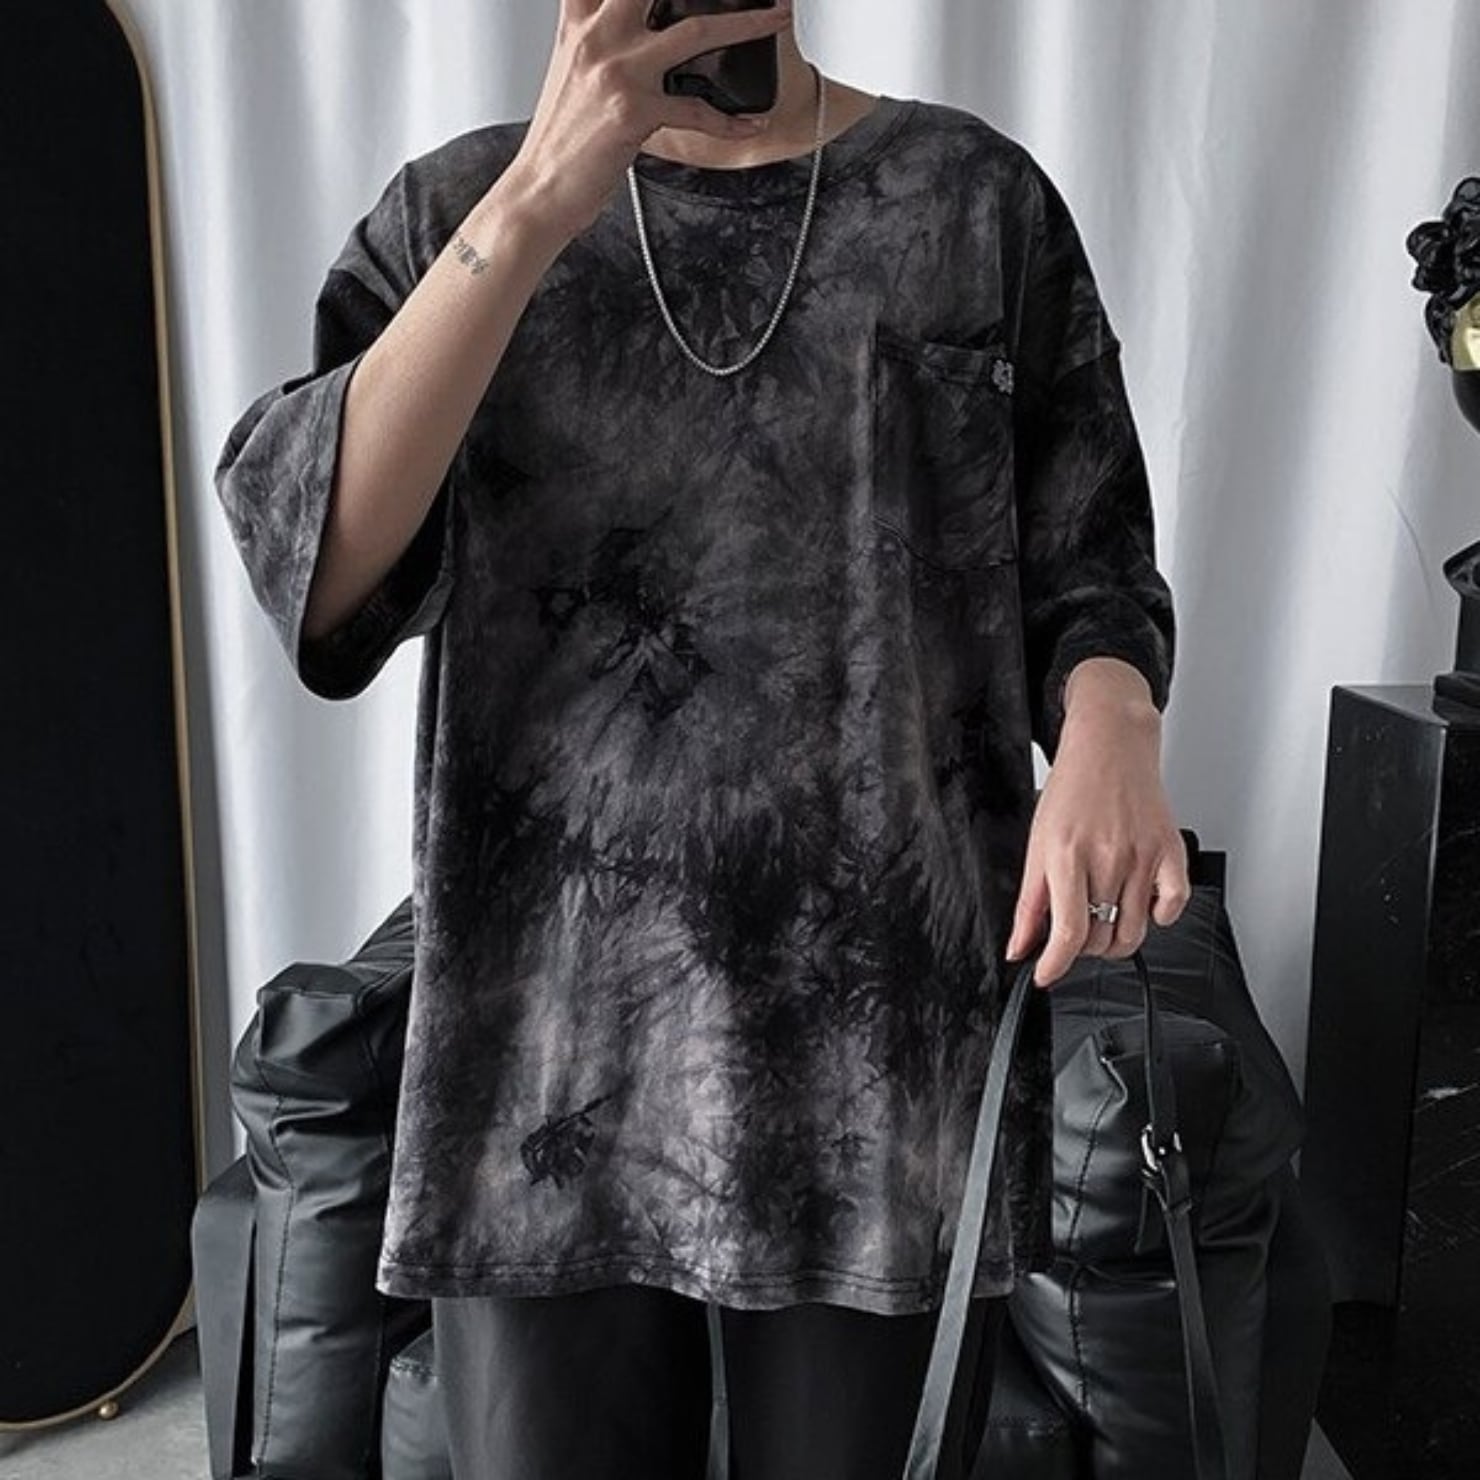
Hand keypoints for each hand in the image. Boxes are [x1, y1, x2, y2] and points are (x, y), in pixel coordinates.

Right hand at [506, 0, 795, 239]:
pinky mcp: (634, 111)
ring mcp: (617, 71)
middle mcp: (597, 36)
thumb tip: (635, 27)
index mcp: (580, 23)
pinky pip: (697, 110)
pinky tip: (751, 123)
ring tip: (777, 18)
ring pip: (696, 31)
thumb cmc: (560, 140)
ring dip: (747, 24)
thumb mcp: (570, 73)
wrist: (540, 192)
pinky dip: (731, 121)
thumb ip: (597, 39)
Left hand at [1005, 658, 1190, 987]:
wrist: (1110, 746)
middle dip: (1082, 948)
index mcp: (1068, 855)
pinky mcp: (1172, 852)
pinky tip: (1137, 903)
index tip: (1046, 976)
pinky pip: (1171, 908)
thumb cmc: (1072, 791)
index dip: (1055, 965)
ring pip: (1133, 933)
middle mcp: (1109, 857)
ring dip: (1114, 940)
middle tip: (1074, 929)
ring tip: (1101, 918)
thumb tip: (1019, 949)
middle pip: (1100, 939)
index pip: (1068, 933)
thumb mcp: (1037, 844)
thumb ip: (1029, 903)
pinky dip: (1156, 918)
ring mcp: (1144, 856)